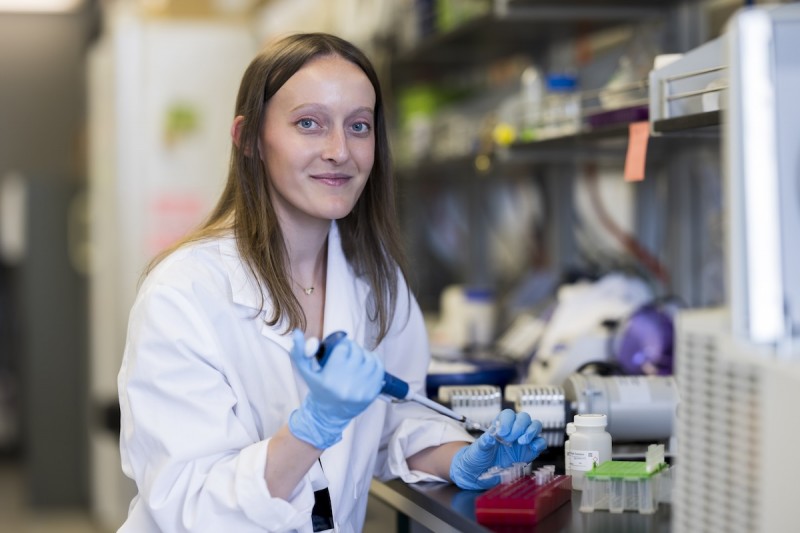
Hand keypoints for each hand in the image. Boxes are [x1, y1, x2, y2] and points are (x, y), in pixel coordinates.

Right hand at [288, 329, 383, 448]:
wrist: (329, 414)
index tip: (340, 348)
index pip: (343, 348)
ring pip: (369, 358)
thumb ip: (299, 352)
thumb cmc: (318, 389)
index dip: (342, 344)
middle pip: (357, 352)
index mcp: (329, 379)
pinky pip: (379, 369)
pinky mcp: (371, 394)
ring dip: (364, 354)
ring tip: (357, 358)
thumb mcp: (305, 372)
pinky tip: (367, 363)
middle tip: (348, 352)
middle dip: (352, 348)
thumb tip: (296, 332)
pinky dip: (375, 362)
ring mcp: (361, 391)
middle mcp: (346, 385)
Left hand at [450, 409, 546, 489]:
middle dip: (519, 426)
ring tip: (521, 442)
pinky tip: (532, 448)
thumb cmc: (479, 457)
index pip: (508, 414)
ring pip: (535, 426)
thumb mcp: (479, 449)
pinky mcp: (530, 451)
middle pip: (524, 418)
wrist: (481, 474)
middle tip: (510, 439)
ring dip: (531, 431)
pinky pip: (540, 442)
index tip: (502, 432)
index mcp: (500, 425)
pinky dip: (539, 443)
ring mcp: (523, 440)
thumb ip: (484, 442)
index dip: (507, 421)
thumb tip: (489, 436)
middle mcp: (514, 430)